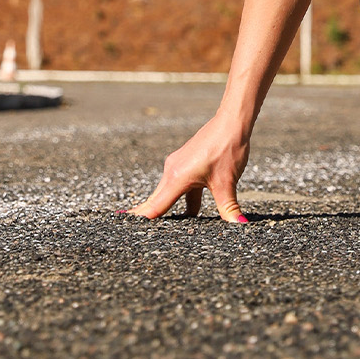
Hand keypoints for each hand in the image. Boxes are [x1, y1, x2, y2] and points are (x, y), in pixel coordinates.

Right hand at [126, 116, 251, 223]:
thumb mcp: (228, 183)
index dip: (139, 220)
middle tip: (131, 237)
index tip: (120, 229)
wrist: (232, 121)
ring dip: (168, 210)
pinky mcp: (186, 163)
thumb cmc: (227, 148)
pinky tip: (191, 213)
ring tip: (165, 230)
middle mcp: (172, 172)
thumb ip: (229, 208)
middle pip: (156, 202)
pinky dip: (182, 200)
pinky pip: (179, 186)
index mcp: (177, 178)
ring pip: (169, 194)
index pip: (154, 207)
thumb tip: (239, 226)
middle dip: (148, 218)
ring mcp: (178, 166)